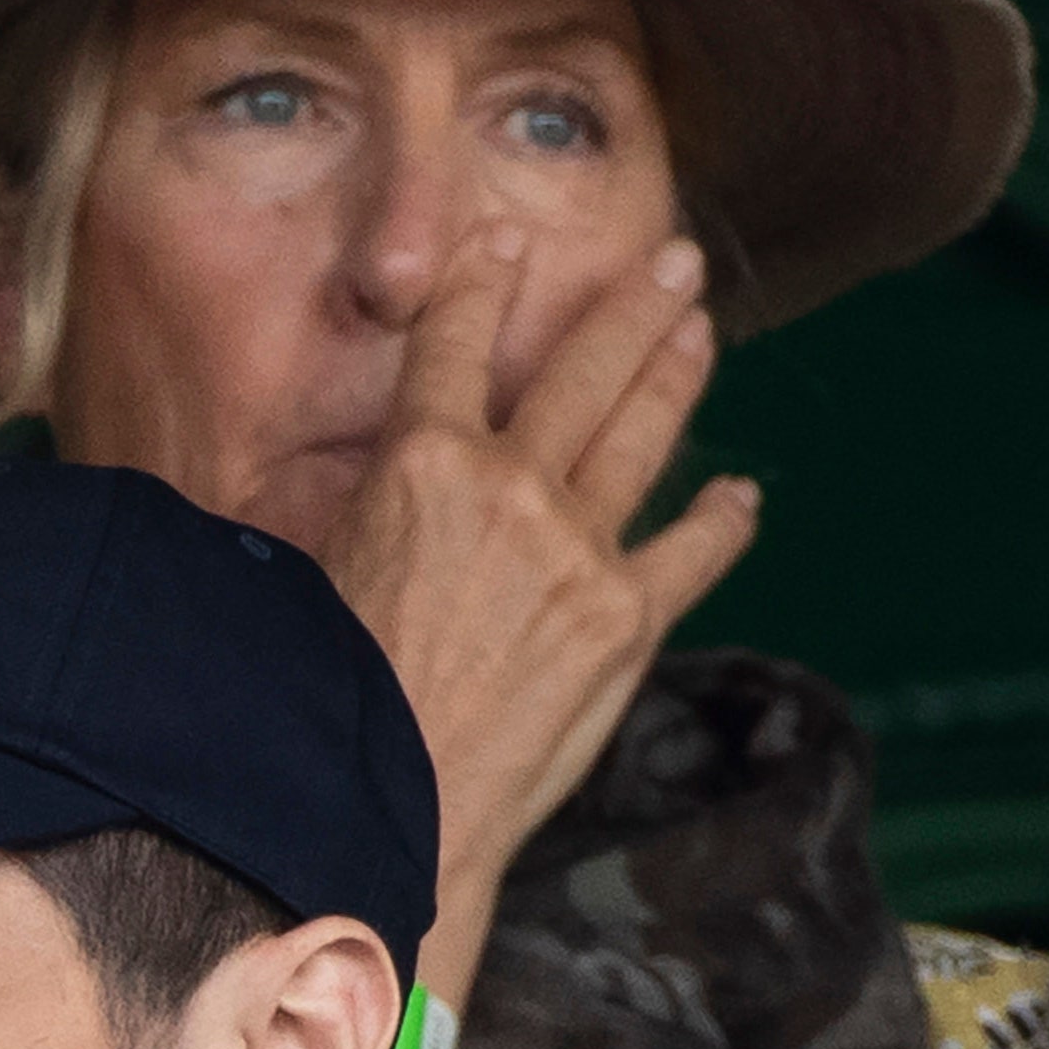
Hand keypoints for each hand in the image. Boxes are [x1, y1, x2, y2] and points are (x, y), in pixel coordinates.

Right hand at [316, 228, 754, 905]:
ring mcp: (579, 549)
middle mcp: (509, 487)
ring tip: (699, 327)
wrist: (390, 806)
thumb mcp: (309, 583)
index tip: (509, 241)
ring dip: (675, 371)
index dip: (483, 284)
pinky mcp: (626, 618)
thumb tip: (346, 498)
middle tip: (672, 261)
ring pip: (641, 434)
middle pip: (581, 369)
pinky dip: (720, 520)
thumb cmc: (325, 703)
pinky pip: (691, 551)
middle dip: (631, 304)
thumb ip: (355, 519)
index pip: (454, 345)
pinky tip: (739, 496)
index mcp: (418, 467)